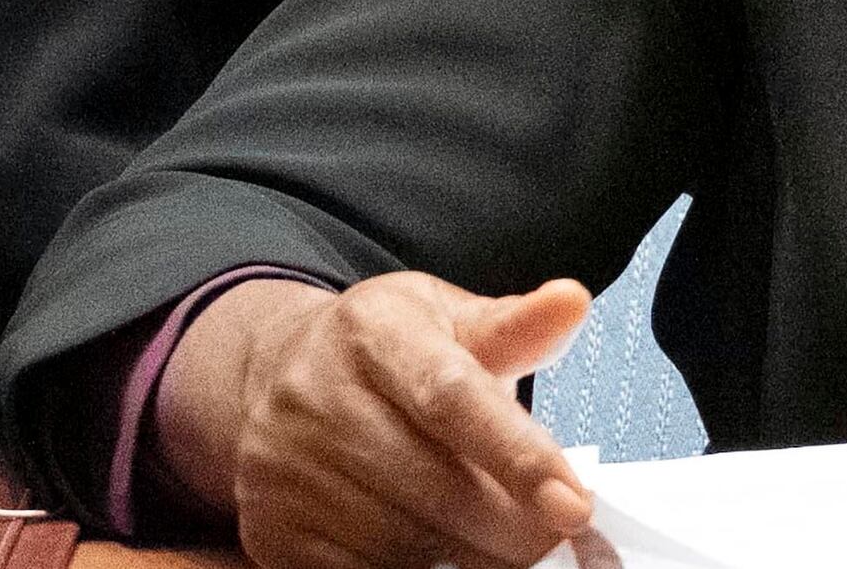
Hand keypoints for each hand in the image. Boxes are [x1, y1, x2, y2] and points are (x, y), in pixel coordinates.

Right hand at [174, 272, 600, 568]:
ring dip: (469, 555)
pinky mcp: (272, 529)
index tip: (574, 504)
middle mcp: (316, 395)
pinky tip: (447, 554)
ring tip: (505, 546)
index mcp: (375, 329)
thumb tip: (572, 302)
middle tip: (558, 539)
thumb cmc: (391, 351)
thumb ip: (516, 327)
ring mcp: (285, 467)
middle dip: (511, 524)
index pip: (451, 397)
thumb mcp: (448, 318)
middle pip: (433, 484)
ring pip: (400, 540)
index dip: (517, 454)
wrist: (278, 374)